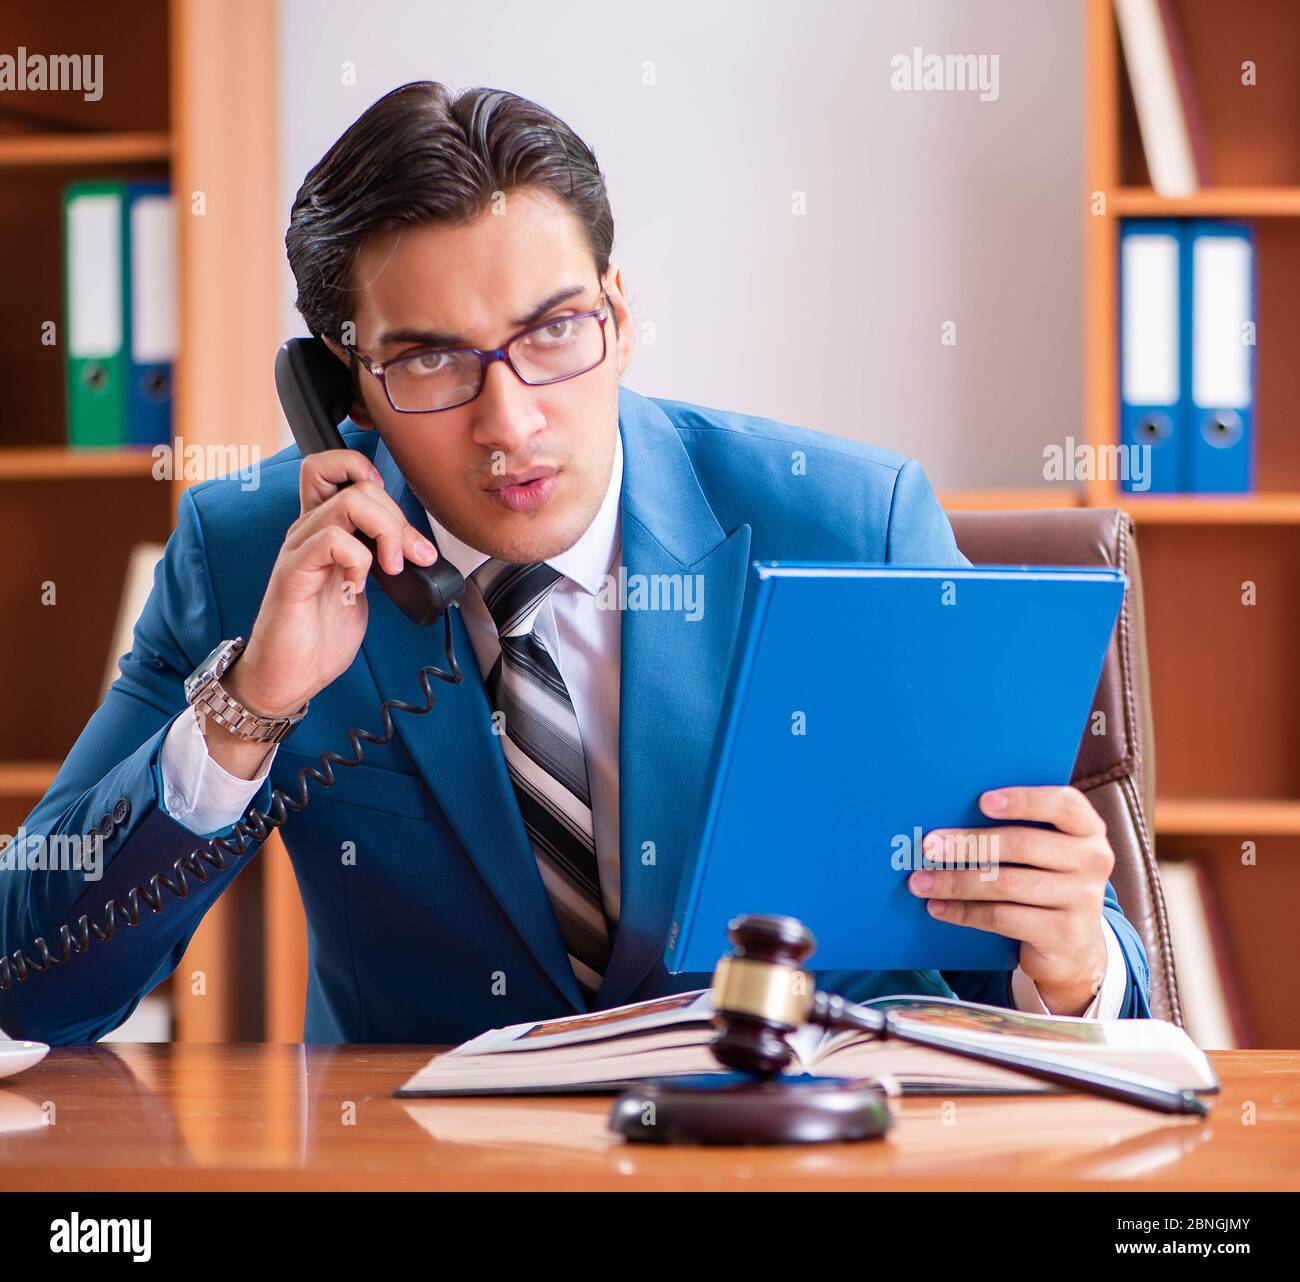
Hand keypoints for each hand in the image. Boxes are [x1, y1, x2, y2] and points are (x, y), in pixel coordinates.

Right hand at [204, 450, 437, 778]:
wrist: (288, 677)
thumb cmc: (320, 636)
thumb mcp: (365, 588)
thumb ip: (383, 560)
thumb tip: (421, 549)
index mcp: (324, 530)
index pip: (332, 468)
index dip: (366, 472)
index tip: (396, 515)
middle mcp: (308, 531)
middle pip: (355, 483)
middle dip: (398, 517)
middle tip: (414, 556)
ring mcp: (298, 550)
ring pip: (348, 504)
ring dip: (387, 533)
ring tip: (392, 568)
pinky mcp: (293, 575)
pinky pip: (331, 541)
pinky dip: (359, 559)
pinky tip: (360, 586)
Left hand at [908, 785, 1112, 1015]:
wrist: (1073, 944)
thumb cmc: (1044, 879)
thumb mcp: (1043, 851)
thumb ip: (1016, 828)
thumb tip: (948, 821)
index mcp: (1087, 828)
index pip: (1064, 804)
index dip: (1023, 800)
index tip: (982, 801)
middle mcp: (1093, 860)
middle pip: (1022, 845)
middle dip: (967, 844)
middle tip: (929, 846)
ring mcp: (1083, 899)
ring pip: (1005, 883)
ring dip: (955, 881)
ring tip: (921, 881)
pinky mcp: (1063, 933)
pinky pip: (1002, 917)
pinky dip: (964, 911)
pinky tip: (938, 907)